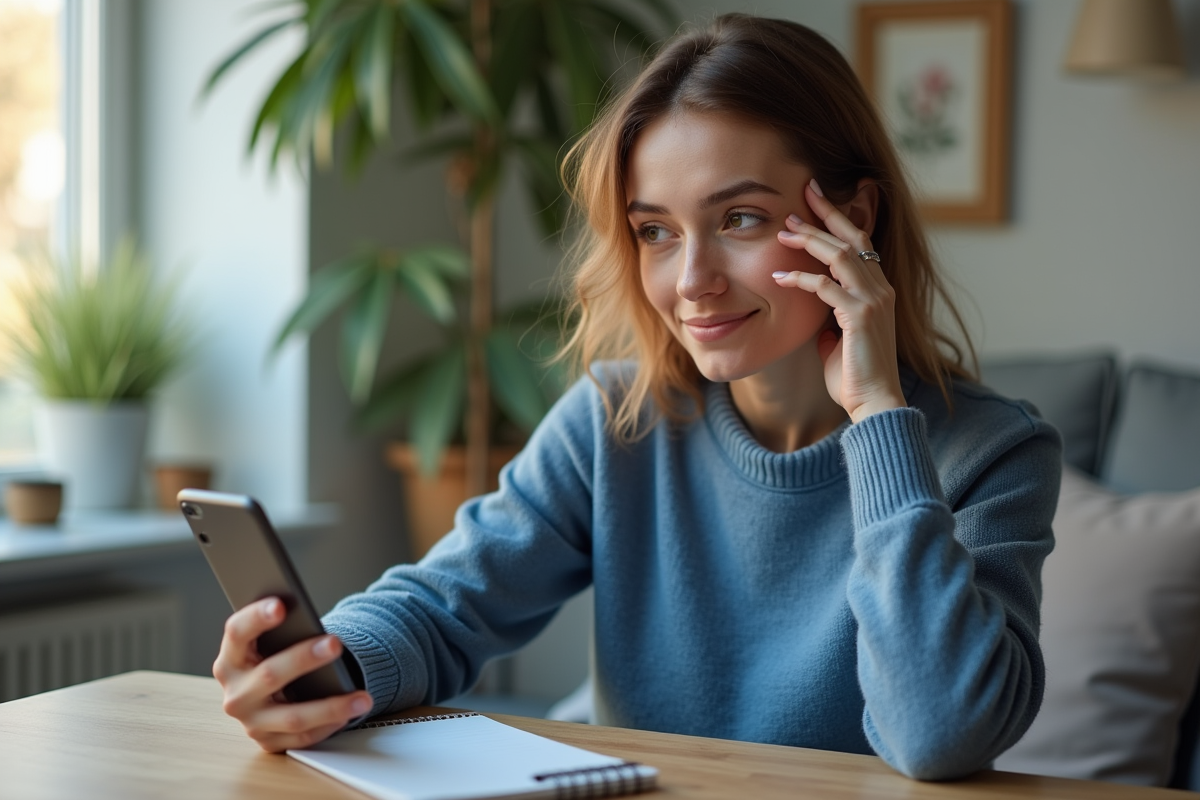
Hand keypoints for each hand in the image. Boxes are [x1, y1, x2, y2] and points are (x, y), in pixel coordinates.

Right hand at [212, 597, 373, 752]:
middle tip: (335, 643)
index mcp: (230, 660)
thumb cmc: (275, 658)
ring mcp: (252, 722)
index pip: (237, 633)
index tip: (281, 605)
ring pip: (292, 717)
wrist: (269, 696)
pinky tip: (351, 713)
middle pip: (270, 674)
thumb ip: (282, 631)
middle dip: (304, 658)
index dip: (256, 618)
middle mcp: (236, 693)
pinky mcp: (269, 742)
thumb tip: (306, 616)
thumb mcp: (270, 644)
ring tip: (362, 697)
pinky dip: (329, 725)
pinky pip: (303, 737)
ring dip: (331, 707)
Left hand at [773, 179, 904, 422]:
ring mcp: (874, 300)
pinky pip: (826, 287)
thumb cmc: (854, 376)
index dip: (838, 219)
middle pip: (853, 239)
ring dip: (811, 240)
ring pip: (840, 255)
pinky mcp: (860, 316)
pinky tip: (779, 277)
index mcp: (878, 291)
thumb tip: (817, 316)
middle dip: (825, 215)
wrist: (873, 402)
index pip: (859, 244)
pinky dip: (801, 278)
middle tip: (801, 195)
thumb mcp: (838, 340)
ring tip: (785, 231)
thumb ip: (831, 320)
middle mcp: (881, 289)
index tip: (816, 199)